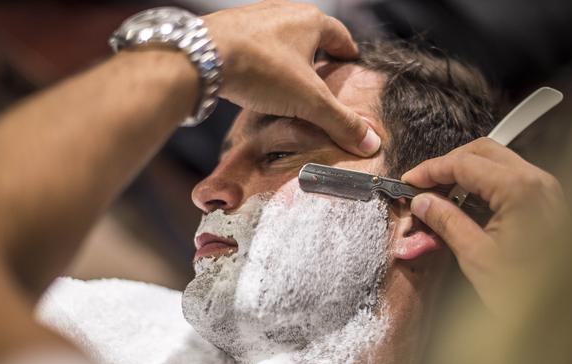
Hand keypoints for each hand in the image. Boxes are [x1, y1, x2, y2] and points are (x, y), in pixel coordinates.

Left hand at [204, 0, 380, 156]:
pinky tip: (259, 78)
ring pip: (282, 38)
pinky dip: (264, 60)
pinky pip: (256, 44)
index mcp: (311, 21)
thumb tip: (370, 142)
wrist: (202, 57)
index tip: (350, 62)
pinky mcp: (231, 29)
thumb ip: (340, 122)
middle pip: (311, 34)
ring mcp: (256, 17)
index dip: (347, 51)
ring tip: (291, 80)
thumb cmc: (260, 69)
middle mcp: (285, 12)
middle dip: (318, 54)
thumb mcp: (309, 101)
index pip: (340, 35)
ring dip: (289, 56)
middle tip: (323, 76)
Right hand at [401, 138, 567, 314]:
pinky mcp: (546, 202)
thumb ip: (447, 221)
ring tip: (441, 196)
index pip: (464, 163)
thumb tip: (422, 201)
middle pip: (482, 152)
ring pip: (497, 161)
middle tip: (423, 184)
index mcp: (519, 189)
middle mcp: (536, 181)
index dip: (431, 170)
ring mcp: (545, 189)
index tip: (409, 181)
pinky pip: (509, 179)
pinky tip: (466, 205)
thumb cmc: (528, 289)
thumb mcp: (477, 256)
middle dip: (448, 164)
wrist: (567, 311)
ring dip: (466, 172)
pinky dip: (484, 184)